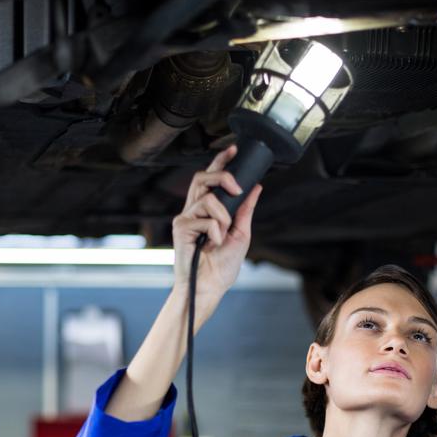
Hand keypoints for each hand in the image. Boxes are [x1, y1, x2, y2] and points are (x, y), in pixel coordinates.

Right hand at [172, 144, 262, 300]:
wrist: (210, 287)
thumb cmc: (222, 267)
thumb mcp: (241, 234)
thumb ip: (245, 210)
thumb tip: (256, 187)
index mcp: (207, 211)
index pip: (211, 179)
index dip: (220, 161)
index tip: (233, 149)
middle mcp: (193, 210)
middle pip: (202, 177)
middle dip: (222, 175)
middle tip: (237, 187)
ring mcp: (185, 218)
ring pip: (208, 198)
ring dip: (223, 217)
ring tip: (222, 236)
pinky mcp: (180, 228)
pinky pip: (204, 218)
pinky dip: (215, 232)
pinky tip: (212, 245)